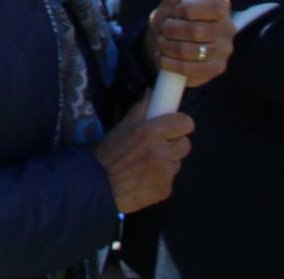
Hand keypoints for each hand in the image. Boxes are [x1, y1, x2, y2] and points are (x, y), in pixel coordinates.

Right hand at [95, 95, 192, 212]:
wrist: (97, 185)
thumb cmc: (108, 152)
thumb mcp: (122, 126)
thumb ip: (141, 108)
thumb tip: (153, 93)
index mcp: (150, 132)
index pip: (186, 123)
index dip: (180, 124)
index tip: (174, 126)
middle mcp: (161, 153)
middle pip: (186, 144)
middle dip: (174, 143)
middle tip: (159, 145)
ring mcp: (165, 174)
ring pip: (177, 163)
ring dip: (168, 162)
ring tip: (147, 163)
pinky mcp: (166, 190)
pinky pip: (170, 180)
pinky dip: (161, 178)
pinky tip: (145, 177)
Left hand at [143, 0, 234, 85]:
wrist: (165, 48)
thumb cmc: (172, 20)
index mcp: (221, 9)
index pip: (216, 6)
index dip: (193, 9)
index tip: (176, 10)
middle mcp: (228, 30)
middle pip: (200, 31)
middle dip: (173, 29)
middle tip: (163, 29)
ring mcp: (223, 52)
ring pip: (193, 51)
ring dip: (169, 47)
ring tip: (161, 43)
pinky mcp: (216, 70)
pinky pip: (192, 70)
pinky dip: (171, 64)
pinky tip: (164, 59)